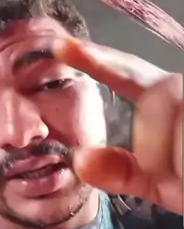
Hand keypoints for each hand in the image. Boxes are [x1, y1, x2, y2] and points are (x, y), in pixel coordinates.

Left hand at [53, 37, 182, 213]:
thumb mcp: (154, 182)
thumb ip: (118, 171)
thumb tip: (79, 160)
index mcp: (160, 96)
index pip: (126, 72)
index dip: (95, 58)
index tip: (58, 46)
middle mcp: (180, 89)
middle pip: (158, 100)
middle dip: (160, 146)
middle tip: (176, 174)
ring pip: (180, 124)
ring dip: (183, 160)